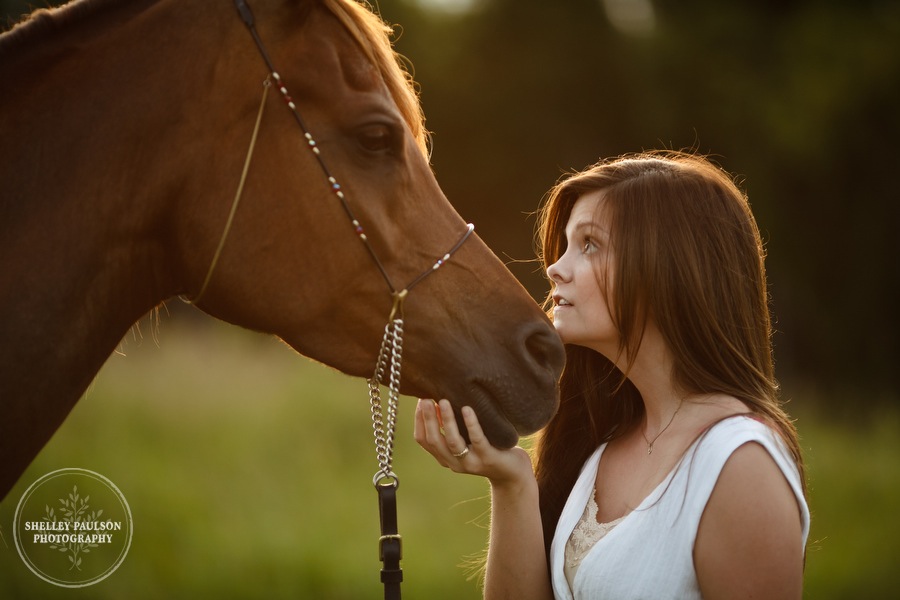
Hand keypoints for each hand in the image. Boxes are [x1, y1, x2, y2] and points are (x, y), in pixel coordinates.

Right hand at [414, 399, 534, 488]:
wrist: (512, 474)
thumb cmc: (488, 449)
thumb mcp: (465, 440)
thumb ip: (452, 428)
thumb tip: (438, 402)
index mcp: (445, 458)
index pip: (423, 440)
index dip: (419, 421)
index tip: (420, 401)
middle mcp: (454, 463)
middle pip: (434, 441)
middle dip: (428, 418)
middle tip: (426, 399)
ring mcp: (471, 462)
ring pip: (453, 442)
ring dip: (446, 420)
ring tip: (442, 401)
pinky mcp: (488, 458)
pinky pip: (477, 440)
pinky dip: (471, 424)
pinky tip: (467, 409)